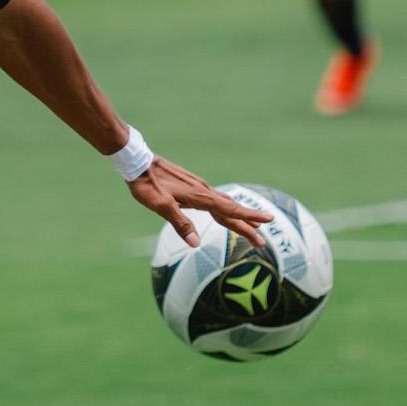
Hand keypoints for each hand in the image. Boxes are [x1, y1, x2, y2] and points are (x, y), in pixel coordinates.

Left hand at [130, 157, 270, 246]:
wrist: (137, 162)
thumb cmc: (146, 185)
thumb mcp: (160, 206)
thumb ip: (179, 224)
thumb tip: (196, 244)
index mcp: (199, 197)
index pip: (230, 210)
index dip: (249, 217)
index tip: (269, 220)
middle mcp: (203, 191)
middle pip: (230, 210)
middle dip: (247, 226)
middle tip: (262, 241)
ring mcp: (198, 187)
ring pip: (223, 205)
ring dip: (237, 218)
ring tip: (251, 228)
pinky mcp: (191, 186)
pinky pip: (214, 200)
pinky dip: (225, 209)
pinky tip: (224, 212)